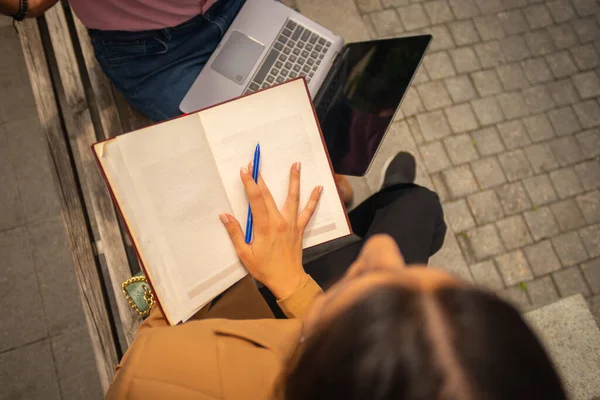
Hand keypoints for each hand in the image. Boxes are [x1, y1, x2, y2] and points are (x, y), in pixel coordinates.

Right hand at [220, 162, 321, 298]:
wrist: (288, 280)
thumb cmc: (264, 269)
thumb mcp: (244, 254)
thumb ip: (235, 233)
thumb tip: (224, 215)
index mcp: (264, 227)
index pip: (255, 199)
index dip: (250, 183)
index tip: (245, 171)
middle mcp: (279, 222)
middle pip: (269, 195)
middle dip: (261, 178)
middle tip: (255, 163)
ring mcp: (291, 224)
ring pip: (293, 198)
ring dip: (294, 180)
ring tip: (296, 164)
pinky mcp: (299, 229)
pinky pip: (308, 212)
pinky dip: (313, 200)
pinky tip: (319, 188)